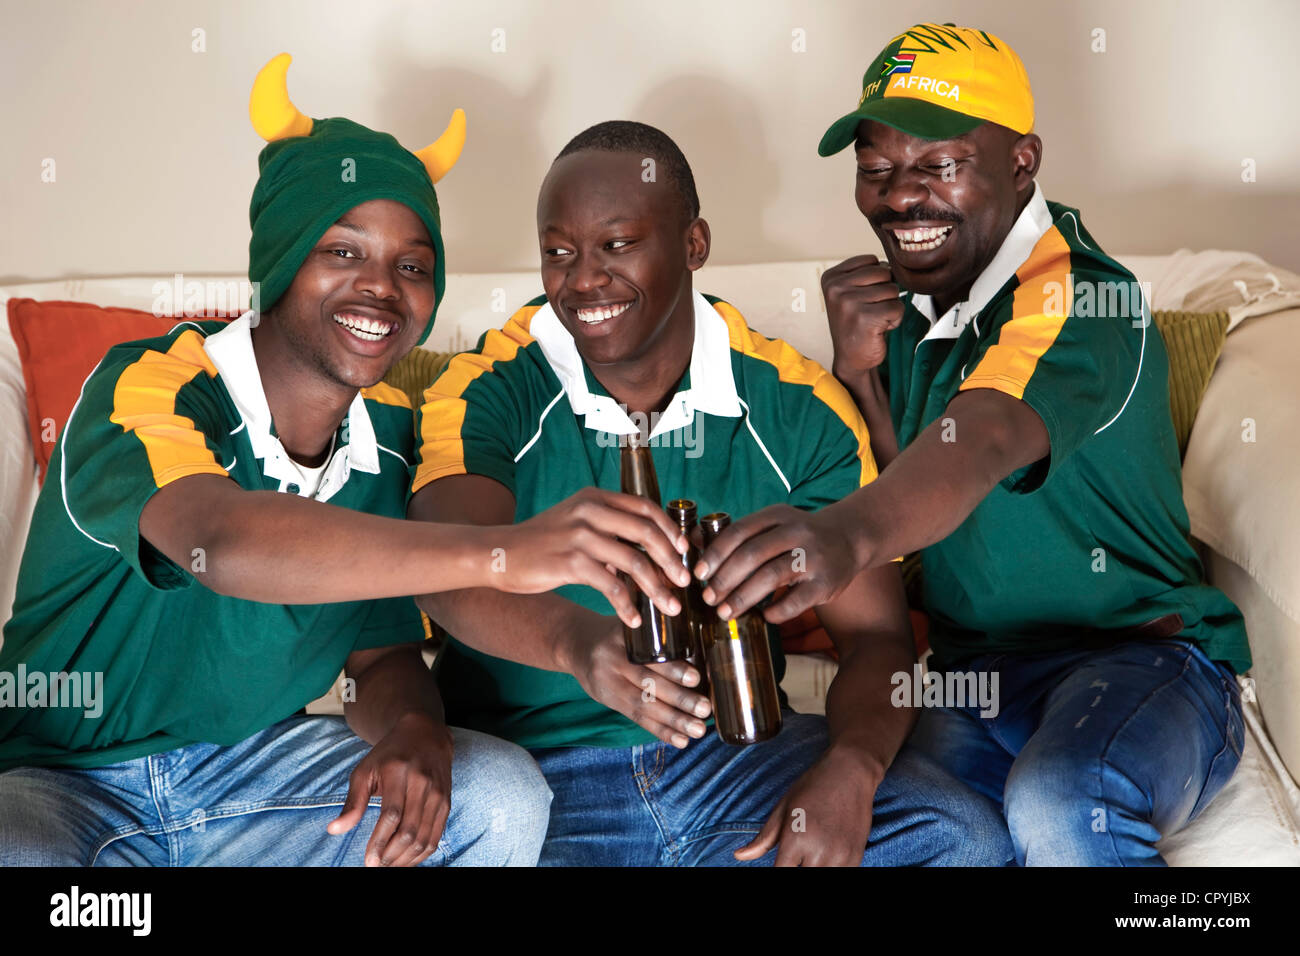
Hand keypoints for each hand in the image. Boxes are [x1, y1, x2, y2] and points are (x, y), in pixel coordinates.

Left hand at [327, 713, 452, 866]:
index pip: (392, 814)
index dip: (380, 842)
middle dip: (391, 856)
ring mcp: (438, 793)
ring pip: (424, 838)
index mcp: (398, 771)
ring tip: (388, 865)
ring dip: (405, 859)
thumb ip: (352, 802)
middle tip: (375, 865)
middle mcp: (423, 782)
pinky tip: (405, 859)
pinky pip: (435, 837)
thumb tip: (334, 830)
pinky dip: (420, 854)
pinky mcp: (446, 803)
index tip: (368, 861)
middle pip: (409, 831)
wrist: (426, 735)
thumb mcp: (365, 770)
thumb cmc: (389, 755)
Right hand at [495, 487, 689, 628]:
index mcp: (595, 498)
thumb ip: (608, 529)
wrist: (499, 553)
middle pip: (646, 533)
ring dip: (656, 588)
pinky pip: (611, 585)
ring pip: (634, 562)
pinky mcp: (571, 562)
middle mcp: (590, 511)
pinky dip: (626, 604)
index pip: (645, 508)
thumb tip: (645, 552)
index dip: (670, 529)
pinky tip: (634, 618)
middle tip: (684, 582)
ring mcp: (581, 536)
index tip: (684, 551)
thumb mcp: (575, 522)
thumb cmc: (541, 542)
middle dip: (671, 560)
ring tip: (669, 607)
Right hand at [560, 615, 711, 748]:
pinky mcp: (608, 700)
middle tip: (705, 709)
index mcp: (624, 639)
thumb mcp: (633, 625)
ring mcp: (609, 683)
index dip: (672, 668)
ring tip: (698, 730)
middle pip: (648, 684)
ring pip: (643, 706)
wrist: (577, 645)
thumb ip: (658, 633)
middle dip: (679, 699)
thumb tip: (703, 652)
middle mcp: (614, 661)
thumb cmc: (618, 634)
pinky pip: (636, 718)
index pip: (650, 656)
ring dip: (673, 721)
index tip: (696, 678)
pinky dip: (660, 731)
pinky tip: (680, 740)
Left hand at [695, 503, 859, 623]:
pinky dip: (775, 611)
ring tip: (725, 612)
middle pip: (753, 555)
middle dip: (725, 579)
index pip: (740, 531)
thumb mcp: (775, 523)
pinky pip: (795, 601)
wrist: (850, 538)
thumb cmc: (800, 536)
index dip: (716, 553)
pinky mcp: (826, 582)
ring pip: (771, 577)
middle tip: (709, 598)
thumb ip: (742, 534)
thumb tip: (695, 545)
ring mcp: (814, 557)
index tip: (700, 574)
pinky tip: (763, 616)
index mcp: (778, 515)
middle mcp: (797, 532)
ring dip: (743, 597)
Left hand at [734, 746, 881, 865]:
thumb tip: (739, 856)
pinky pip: (840, 875)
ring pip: (821, 878)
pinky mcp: (856, 857)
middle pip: (801, 878)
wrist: (851, 772)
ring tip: (808, 853)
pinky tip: (824, 855)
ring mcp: (841, 856)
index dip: (778, 870)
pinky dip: (828, 868)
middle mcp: (819, 851)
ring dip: (811, 869)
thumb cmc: (813, 786)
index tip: (779, 864)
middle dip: (794, 868)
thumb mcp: (783, 809)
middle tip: (794, 855)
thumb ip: (763, 839)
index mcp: (796, 838)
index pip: (781, 873)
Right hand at [822, 254, 903, 381]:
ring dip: (889, 307)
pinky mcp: (865, 318)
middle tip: (870, 310)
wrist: (851, 358)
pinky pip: (897, 307)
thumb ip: (867, 273)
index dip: (876, 279)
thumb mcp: (852, 292)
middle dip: (885, 292)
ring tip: (874, 320)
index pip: (871, 260)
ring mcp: (849, 303)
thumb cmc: (856, 323)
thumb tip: (895, 266)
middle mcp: (836, 288)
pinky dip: (894, 320)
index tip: (863, 297)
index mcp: (831, 278)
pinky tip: (879, 329)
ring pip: (892, 290)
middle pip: (884, 273)